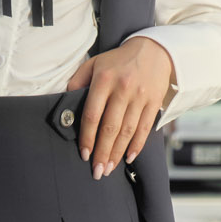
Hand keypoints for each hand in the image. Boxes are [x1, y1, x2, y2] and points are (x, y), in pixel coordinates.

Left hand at [65, 37, 173, 179]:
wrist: (153, 50)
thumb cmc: (118, 60)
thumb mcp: (93, 64)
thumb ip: (78, 82)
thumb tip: (66, 105)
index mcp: (104, 80)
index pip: (92, 115)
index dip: (87, 137)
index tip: (84, 154)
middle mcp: (122, 89)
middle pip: (110, 127)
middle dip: (102, 152)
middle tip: (97, 171)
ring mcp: (140, 96)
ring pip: (127, 131)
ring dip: (117, 153)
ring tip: (109, 168)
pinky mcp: (154, 102)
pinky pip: (145, 128)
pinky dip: (137, 145)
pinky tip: (128, 158)